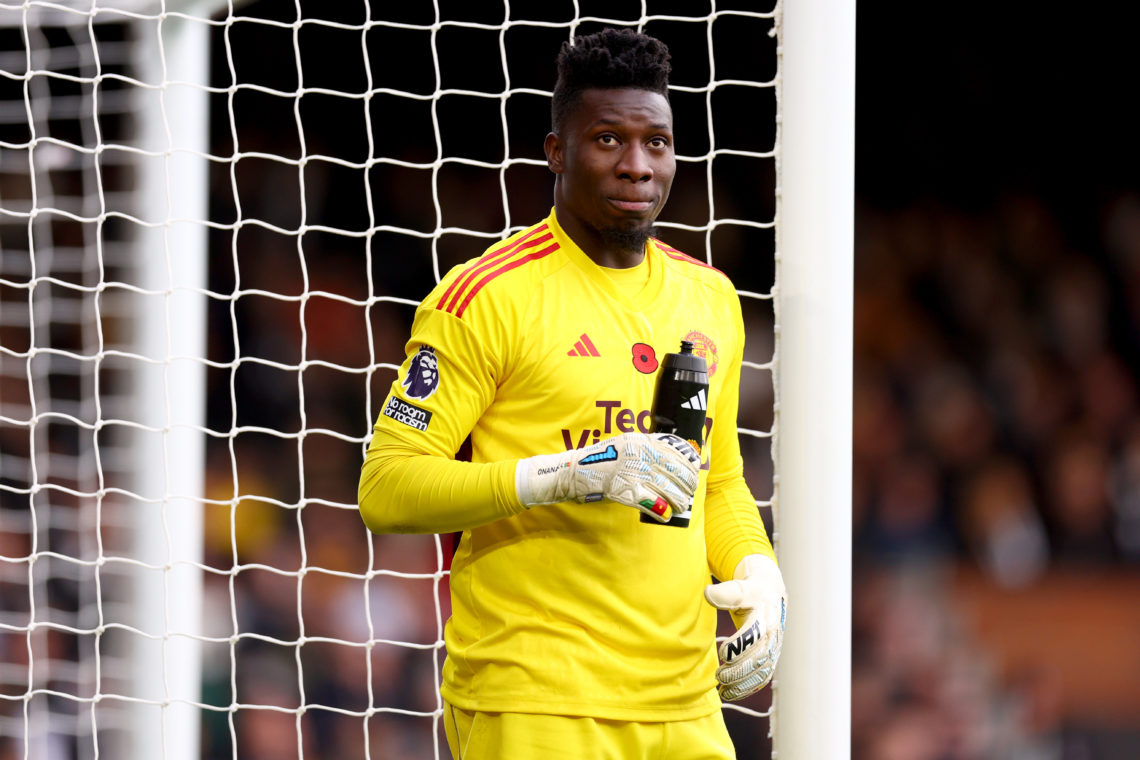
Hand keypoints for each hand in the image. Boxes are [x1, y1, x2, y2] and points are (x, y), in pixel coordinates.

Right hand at [515, 432, 699, 521]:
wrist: (574, 471)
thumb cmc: (601, 460)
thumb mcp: (626, 444)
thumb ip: (647, 448)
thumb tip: (673, 460)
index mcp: (641, 441)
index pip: (676, 451)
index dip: (689, 464)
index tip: (694, 471)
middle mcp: (640, 454)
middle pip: (676, 471)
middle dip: (687, 485)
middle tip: (689, 493)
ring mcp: (634, 472)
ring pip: (668, 488)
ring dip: (679, 500)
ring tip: (681, 506)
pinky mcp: (626, 490)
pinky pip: (652, 502)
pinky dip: (662, 511)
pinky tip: (666, 514)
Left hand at [704, 554, 785, 700]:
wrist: (770, 595)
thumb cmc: (751, 591)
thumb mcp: (740, 588)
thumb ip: (725, 592)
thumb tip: (707, 593)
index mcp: (764, 617)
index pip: (754, 636)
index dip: (739, 647)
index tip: (722, 653)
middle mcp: (772, 636)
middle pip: (758, 659)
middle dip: (739, 671)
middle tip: (719, 676)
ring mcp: (773, 649)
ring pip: (761, 673)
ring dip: (742, 684)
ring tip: (723, 690)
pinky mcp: (771, 658)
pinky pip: (762, 678)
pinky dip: (748, 689)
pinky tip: (731, 694)